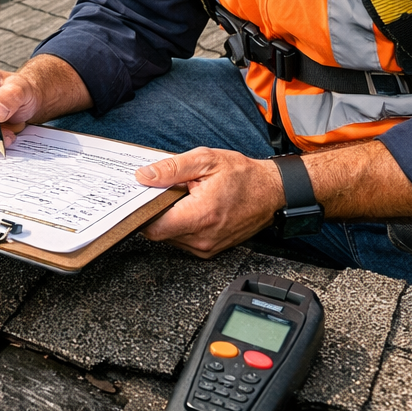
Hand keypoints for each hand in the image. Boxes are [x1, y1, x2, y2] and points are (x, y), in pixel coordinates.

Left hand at [136, 147, 284, 257]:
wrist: (272, 193)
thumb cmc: (244, 176)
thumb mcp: (206, 160)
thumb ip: (171, 168)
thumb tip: (144, 176)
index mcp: (200, 216)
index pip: (153, 227)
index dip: (141, 213)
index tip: (139, 199)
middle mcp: (202, 238)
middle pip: (159, 232)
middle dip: (156, 212)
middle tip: (162, 192)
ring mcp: (206, 247)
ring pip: (170, 237)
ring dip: (169, 219)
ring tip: (182, 198)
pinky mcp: (209, 250)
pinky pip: (183, 240)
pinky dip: (181, 225)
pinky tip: (190, 208)